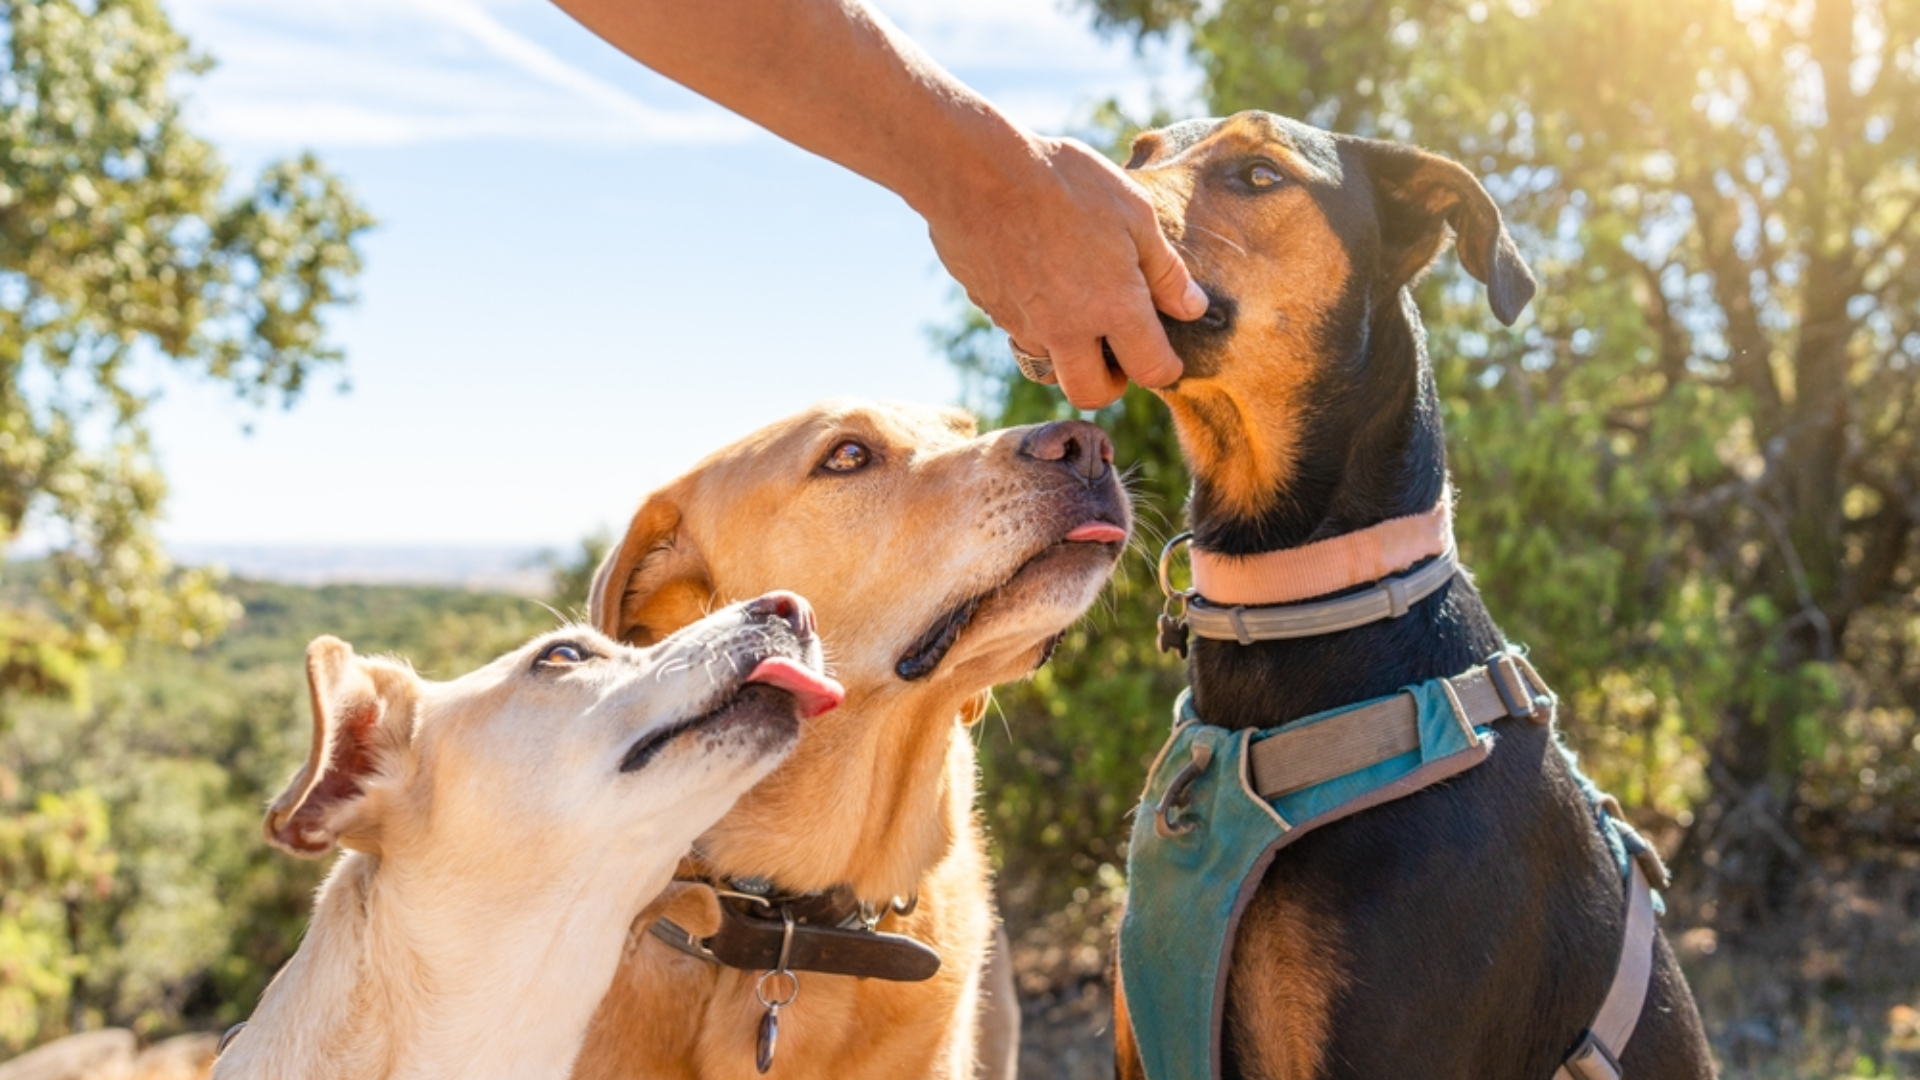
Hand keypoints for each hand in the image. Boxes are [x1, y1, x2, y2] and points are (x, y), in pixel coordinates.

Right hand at [924, 135, 1208, 409]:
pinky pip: (1018, 332)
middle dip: (1110, 383)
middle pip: (1091, 394)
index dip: (1167, 367)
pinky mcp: (991, 310)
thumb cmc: (1064, 183)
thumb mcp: (1133, 212)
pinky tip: (1036, 278)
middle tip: (1116, 349)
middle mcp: (1066, 330)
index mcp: (1113, 308)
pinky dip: (1035, 321)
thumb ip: (1166, 270)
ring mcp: (1023, 325)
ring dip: (1068, 350)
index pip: (1152, 371)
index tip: (1166, 352)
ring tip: (1074, 304)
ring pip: (1050, 365)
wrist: (976, 171)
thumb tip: (1192, 308)